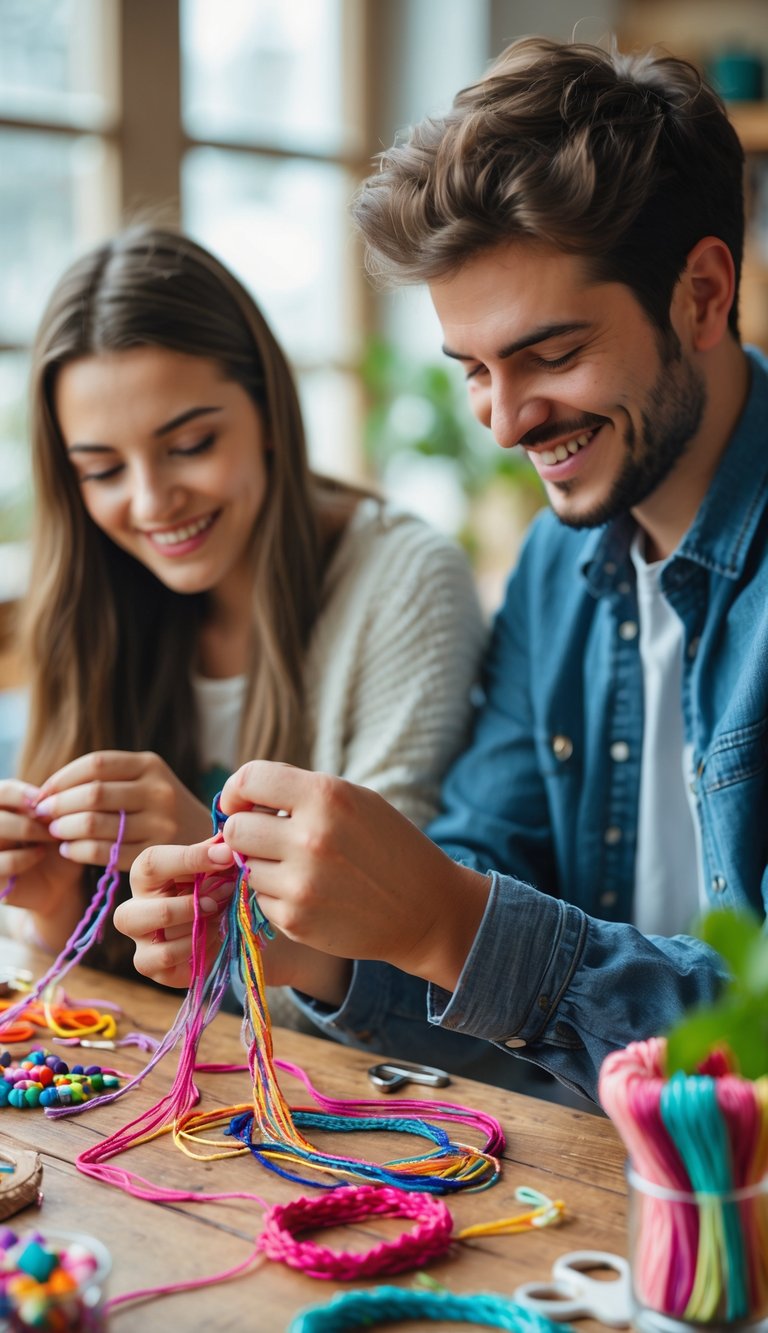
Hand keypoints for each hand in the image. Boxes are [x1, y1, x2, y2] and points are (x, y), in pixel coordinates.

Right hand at [0, 778, 82, 924]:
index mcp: (3, 810)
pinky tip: (40, 854)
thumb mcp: (56, 824)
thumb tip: (46, 797)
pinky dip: (23, 856)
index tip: (43, 799)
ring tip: (51, 836)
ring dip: (27, 830)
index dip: (20, 792)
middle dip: (26, 812)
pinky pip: (1, 861)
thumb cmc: (56, 845)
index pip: (1, 791)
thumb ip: (48, 808)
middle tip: (51, 821)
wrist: (59, 883)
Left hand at [33, 751, 211, 872]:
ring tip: (53, 832)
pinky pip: (104, 851)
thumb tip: (47, 791)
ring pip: (94, 824)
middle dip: (58, 805)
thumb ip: (106, 780)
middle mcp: (159, 791)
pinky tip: (69, 850)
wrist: (209, 841)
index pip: (96, 764)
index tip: (42, 792)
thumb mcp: (145, 782)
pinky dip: (78, 851)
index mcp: (151, 765)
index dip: (62, 778)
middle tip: (41, 814)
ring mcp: (160, 823)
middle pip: (92, 794)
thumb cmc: (160, 810)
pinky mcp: (155, 853)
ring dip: (63, 829)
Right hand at [120, 838, 348, 1000]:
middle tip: (219, 900)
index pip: (152, 862)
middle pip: (135, 906)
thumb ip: (219, 853)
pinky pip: (162, 958)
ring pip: (150, 936)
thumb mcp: (220, 869)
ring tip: (218, 918)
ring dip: (192, 925)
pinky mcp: (151, 964)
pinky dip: (192, 948)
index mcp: (148, 875)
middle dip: (185, 904)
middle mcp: (136, 906)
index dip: (189, 858)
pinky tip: (211, 938)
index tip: (228, 855)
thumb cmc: (221, 891)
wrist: (234, 931)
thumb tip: (228, 838)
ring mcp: (141, 938)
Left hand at [215, 762, 490, 991]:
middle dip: (245, 831)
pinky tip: (310, 893)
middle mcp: (310, 837)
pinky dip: (276, 894)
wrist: (426, 909)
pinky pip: (259, 899)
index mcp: (327, 796)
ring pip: (244, 866)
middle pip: (235, 829)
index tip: (241, 803)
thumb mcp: (355, 800)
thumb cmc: (388, 846)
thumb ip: (300, 792)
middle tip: (267, 838)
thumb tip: (240, 797)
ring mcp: (300, 883)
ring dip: (262, 864)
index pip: (249, 780)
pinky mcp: (295, 920)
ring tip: (298, 866)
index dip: (236, 791)